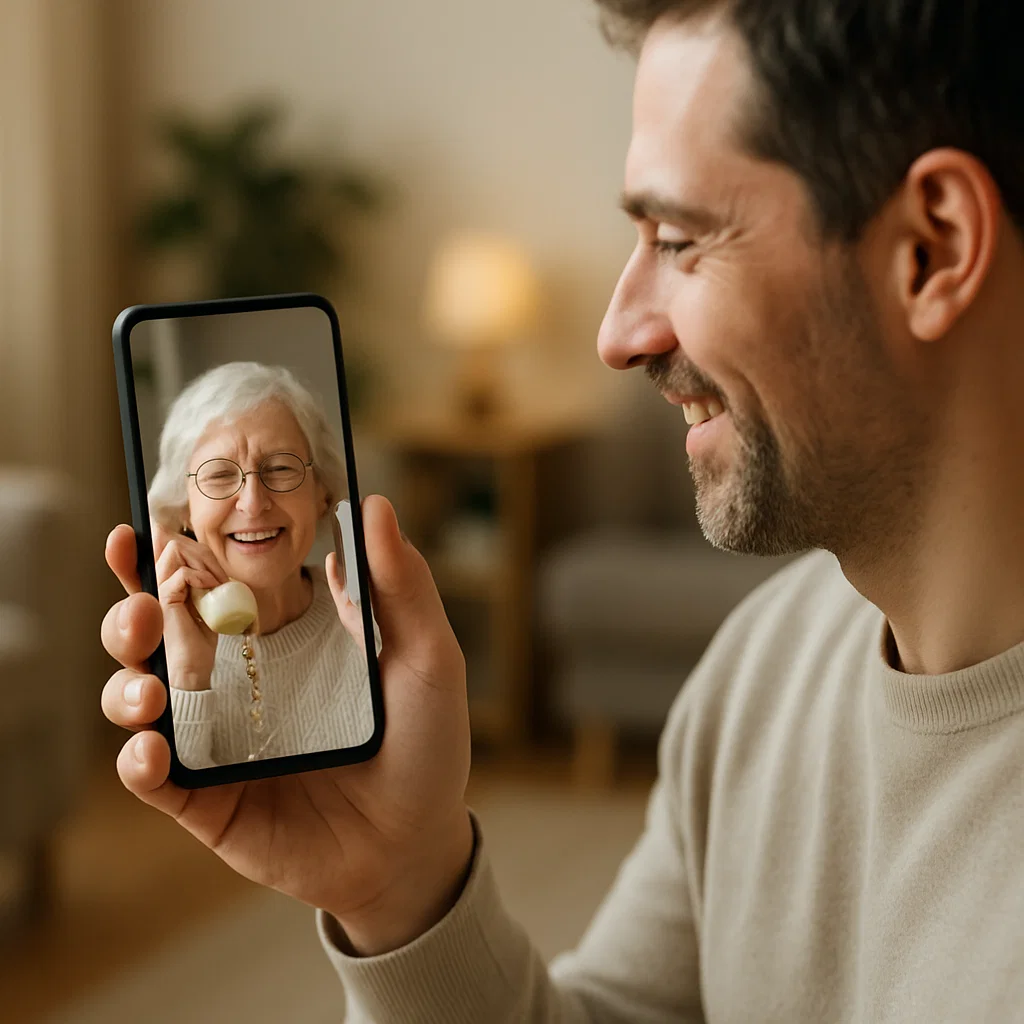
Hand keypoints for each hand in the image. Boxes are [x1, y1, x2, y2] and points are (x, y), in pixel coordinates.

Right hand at [101, 495, 473, 955]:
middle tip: (146, 609)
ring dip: (125, 685)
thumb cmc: (425, 742)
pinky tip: (155, 751)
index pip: (208, 584)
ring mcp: (214, 739)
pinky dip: (139, 761)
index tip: (141, 530)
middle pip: (153, 632)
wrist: (416, 843)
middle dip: (130, 613)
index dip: (165, 556)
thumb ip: (400, 585)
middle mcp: (234, 679)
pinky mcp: (204, 799)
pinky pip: (151, 777)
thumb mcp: (425, 656)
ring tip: (151, 692)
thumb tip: (375, 504)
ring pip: (136, 697)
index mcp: (276, 637)